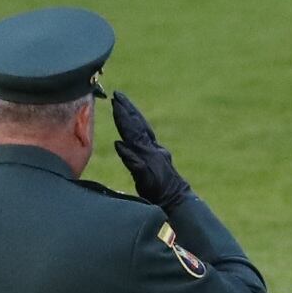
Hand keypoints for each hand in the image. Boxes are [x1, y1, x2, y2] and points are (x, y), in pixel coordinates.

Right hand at [108, 90, 189, 209]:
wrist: (176, 198)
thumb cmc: (159, 193)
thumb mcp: (144, 180)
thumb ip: (133, 162)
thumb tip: (118, 144)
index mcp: (147, 151)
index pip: (132, 129)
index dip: (122, 116)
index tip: (115, 102)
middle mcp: (151, 147)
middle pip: (138, 123)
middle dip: (127, 108)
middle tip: (117, 94)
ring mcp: (155, 149)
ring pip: (142, 126)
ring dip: (132, 113)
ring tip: (123, 103)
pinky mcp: (157, 154)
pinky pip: (145, 134)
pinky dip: (137, 125)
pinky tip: (134, 123)